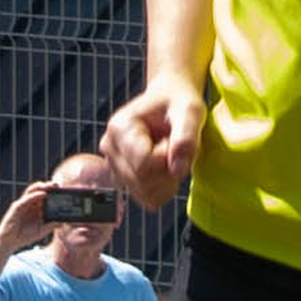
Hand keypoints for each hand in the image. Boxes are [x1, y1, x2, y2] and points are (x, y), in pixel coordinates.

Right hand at [0, 181, 57, 252]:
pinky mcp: (17, 207)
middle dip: (48, 186)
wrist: (10, 241)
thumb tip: (63, 222)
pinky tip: (43, 194)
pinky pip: (26, 199)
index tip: (62, 189)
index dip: (53, 191)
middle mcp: (30, 203)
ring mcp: (23, 204)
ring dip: (42, 186)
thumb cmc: (25, 236)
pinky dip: (35, 195)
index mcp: (36, 207)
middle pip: (39, 190)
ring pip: (32, 190)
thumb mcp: (42, 231)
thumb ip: (51, 226)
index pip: (45, 195)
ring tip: (51, 185)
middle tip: (58, 184)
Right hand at [103, 74, 202, 206]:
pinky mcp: (124, 179)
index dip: (167, 157)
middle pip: (143, 181)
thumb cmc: (179, 102)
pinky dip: (164, 189)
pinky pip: (148, 200)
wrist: (169, 100)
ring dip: (167, 180)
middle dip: (168, 169)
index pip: (144, 163)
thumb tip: (177, 170)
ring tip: (169, 154)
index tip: (172, 138)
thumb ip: (186, 138)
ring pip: (146, 193)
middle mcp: (110, 147)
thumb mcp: (190, 111)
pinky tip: (166, 168)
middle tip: (173, 146)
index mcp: (119, 127)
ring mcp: (114, 165)